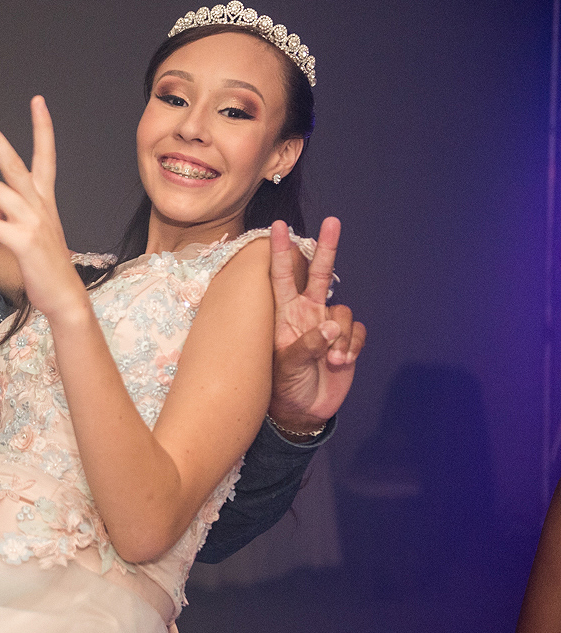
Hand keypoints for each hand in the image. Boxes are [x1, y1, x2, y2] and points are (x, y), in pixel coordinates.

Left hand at [0, 97, 85, 319]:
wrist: (64, 296)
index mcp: (44, 199)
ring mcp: (35, 220)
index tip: (38, 100)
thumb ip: (13, 210)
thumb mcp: (32, 230)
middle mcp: (41, 203)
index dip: (42, 127)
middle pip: (14, 161)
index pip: (45, 155)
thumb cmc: (44, 265)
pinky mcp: (25, 239)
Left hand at [268, 217, 366, 434]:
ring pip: (343, 311)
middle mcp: (307, 314)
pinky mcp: (346, 341)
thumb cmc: (284, 387)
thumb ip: (306, 346)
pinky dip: (352, 346)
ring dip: (342, 337)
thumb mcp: (287, 368)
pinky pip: (357, 331)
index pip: (281, 278)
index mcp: (284, 315)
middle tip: (332, 221)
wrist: (304, 411)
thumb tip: (330, 327)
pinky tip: (341, 362)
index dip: (280, 252)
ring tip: (331, 361)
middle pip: (320, 274)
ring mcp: (328, 326)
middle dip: (327, 248)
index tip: (276, 227)